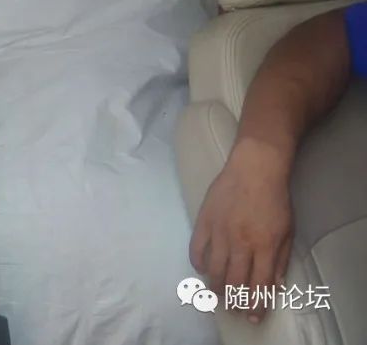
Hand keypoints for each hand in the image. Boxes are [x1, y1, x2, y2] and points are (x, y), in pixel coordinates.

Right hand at [190, 141, 293, 322]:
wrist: (254, 168)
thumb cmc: (275, 199)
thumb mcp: (287, 231)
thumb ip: (280, 259)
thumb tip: (273, 284)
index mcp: (264, 246)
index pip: (259, 284)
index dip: (256, 304)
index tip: (253, 316)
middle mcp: (240, 243)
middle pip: (233, 281)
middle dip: (233, 301)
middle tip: (232, 308)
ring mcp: (219, 233)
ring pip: (214, 269)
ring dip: (215, 286)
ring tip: (217, 294)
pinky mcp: (204, 221)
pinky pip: (196, 249)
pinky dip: (198, 263)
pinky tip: (203, 269)